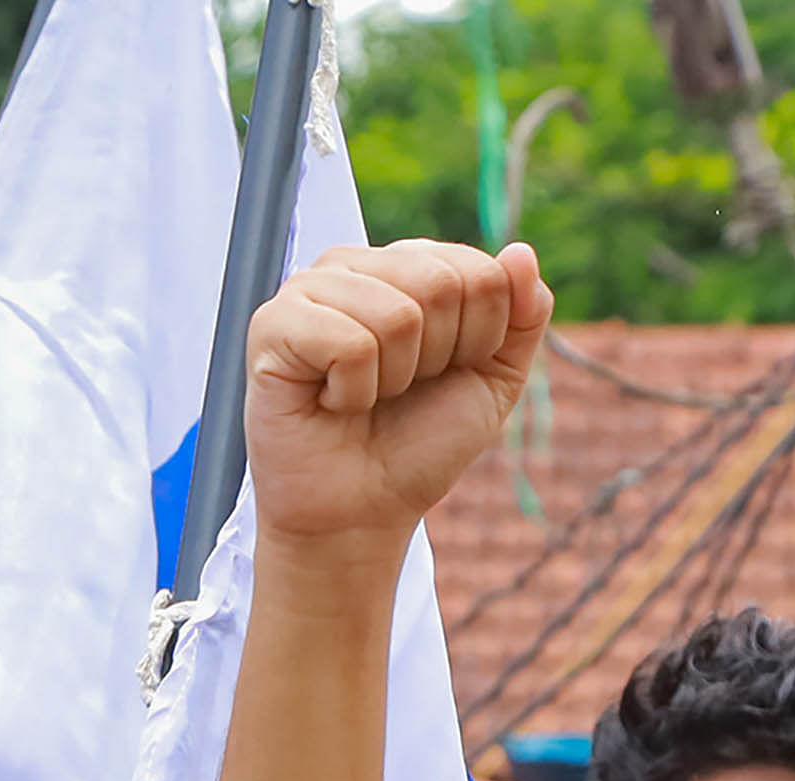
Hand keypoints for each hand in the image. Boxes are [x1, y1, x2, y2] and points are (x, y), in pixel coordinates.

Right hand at [243, 240, 552, 558]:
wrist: (362, 513)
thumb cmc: (417, 445)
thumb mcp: (493, 380)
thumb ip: (522, 314)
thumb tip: (520, 253)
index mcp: (406, 265)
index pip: (477, 270)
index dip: (478, 338)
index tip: (442, 374)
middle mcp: (356, 265)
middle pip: (440, 284)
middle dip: (436, 357)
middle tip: (398, 390)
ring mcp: (309, 289)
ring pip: (397, 315)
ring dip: (393, 379)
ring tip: (362, 398)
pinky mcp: (272, 326)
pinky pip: (349, 343)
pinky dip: (353, 391)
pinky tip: (331, 402)